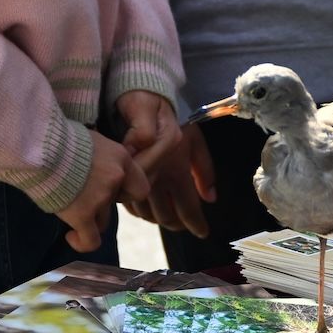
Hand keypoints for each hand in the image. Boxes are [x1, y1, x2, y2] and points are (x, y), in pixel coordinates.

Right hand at [55, 128, 144, 252]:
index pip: (139, 186)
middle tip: (83, 194)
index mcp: (121, 157)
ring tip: (69, 206)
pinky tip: (71, 236)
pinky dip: (81, 242)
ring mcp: (100, 198)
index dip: (125, 191)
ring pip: (103, 220)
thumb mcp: (90, 138)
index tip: (110, 189)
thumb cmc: (58, 138)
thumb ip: (101, 155)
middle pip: (117, 202)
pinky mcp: (82, 215)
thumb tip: (97, 164)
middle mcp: (116, 178)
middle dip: (104, 202)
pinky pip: (90, 240)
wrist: (40, 146)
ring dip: (89, 216)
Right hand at [115, 95, 212, 239]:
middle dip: (178, 224)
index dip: (196, 224)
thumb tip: (210, 198)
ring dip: (160, 219)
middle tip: (186, 225)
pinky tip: (148, 208)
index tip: (202, 232)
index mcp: (176, 171)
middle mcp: (156, 180)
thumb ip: (204, 169)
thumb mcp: (195, 139)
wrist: (140, 99)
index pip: (187, 208)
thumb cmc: (172, 118)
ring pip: (148, 214)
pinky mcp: (122, 176)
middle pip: (167, 217)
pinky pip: (130, 203)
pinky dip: (141, 210)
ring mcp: (137, 180)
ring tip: (170, 218)